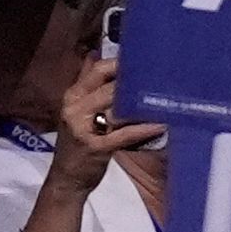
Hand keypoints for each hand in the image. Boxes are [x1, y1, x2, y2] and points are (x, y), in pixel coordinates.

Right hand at [46, 57, 164, 194]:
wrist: (66, 178)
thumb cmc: (76, 142)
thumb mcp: (76, 109)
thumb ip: (85, 82)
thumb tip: (93, 54)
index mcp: (72, 97)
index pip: (96, 71)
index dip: (120, 64)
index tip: (142, 59)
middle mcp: (75, 109)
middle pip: (109, 86)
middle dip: (135, 82)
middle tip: (161, 77)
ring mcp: (83, 128)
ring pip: (117, 107)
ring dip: (142, 103)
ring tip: (164, 96)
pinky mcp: (96, 147)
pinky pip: (124, 133)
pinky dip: (143, 128)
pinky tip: (160, 124)